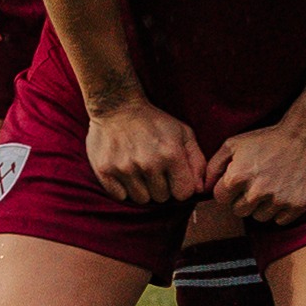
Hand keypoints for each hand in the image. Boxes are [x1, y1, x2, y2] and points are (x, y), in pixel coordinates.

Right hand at [80, 97, 203, 207]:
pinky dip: (123, 188)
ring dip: (142, 189)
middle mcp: (148, 163)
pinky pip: (120, 196)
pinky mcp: (105, 170)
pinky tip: (125, 171)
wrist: (117, 106)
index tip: (174, 177)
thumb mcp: (184, 133)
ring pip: (141, 199)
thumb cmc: (155, 122)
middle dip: (161, 187)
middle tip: (154, 169)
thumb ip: (197, 162)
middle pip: (162, 198)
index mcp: (171, 154)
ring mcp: (125, 168)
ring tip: (139, 169)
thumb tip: (200, 190)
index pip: (183, 193)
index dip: (180, 187)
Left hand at [200, 117, 305, 225]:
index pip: (221, 199)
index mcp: (237, 177)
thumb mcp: (234, 144)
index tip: (239, 181)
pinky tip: (283, 193)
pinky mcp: (296, 206)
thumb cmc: (267, 139)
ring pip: (259, 217)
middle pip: (239, 211)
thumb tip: (204, 187)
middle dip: (243, 199)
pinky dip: (280, 211)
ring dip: (262, 206)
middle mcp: (256, 192)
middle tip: (256, 184)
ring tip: (271, 187)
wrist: (305, 136)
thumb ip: (213, 166)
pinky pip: (280, 220)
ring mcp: (277, 201)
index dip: (228, 190)